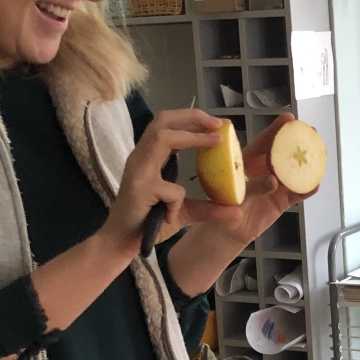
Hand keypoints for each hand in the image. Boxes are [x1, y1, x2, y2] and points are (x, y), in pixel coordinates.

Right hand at [99, 109, 225, 254]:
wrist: (121, 243)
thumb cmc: (148, 224)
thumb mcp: (184, 212)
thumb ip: (208, 208)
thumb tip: (238, 211)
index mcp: (149, 157)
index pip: (167, 125)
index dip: (192, 120)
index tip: (219, 124)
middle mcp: (140, 157)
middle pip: (162, 120)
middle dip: (193, 116)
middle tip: (219, 124)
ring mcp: (138, 170)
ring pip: (162, 138)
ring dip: (191, 137)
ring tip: (216, 141)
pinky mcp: (139, 188)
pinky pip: (170, 189)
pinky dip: (178, 201)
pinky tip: (172, 214)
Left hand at [187, 112, 318, 248]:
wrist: (227, 233)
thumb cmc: (221, 210)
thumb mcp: (232, 197)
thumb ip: (253, 188)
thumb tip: (273, 180)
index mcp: (247, 163)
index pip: (263, 143)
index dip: (275, 130)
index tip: (288, 118)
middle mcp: (263, 171)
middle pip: (282, 153)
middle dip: (296, 141)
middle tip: (311, 130)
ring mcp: (274, 186)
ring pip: (292, 171)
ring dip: (306, 162)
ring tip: (320, 153)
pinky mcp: (281, 202)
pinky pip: (296, 194)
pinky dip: (306, 189)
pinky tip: (315, 184)